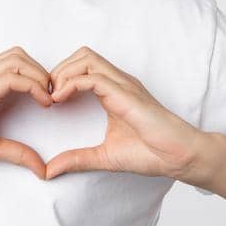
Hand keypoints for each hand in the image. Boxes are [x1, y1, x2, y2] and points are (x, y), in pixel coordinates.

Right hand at [0, 46, 56, 179]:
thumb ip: (16, 152)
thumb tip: (42, 168)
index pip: (12, 62)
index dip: (36, 74)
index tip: (49, 98)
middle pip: (18, 55)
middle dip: (41, 71)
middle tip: (53, 95)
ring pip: (18, 60)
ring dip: (40, 76)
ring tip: (49, 99)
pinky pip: (12, 78)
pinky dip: (34, 87)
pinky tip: (43, 103)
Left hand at [44, 46, 205, 180]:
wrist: (179, 157)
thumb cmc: (151, 153)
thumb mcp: (104, 157)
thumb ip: (77, 159)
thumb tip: (49, 171)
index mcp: (114, 91)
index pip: (82, 67)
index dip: (61, 77)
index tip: (49, 100)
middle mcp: (118, 82)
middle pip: (82, 55)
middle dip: (59, 70)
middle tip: (47, 95)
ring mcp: (124, 85)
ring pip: (86, 58)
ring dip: (63, 73)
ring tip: (53, 97)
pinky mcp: (126, 94)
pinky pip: (93, 77)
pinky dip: (71, 84)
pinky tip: (61, 100)